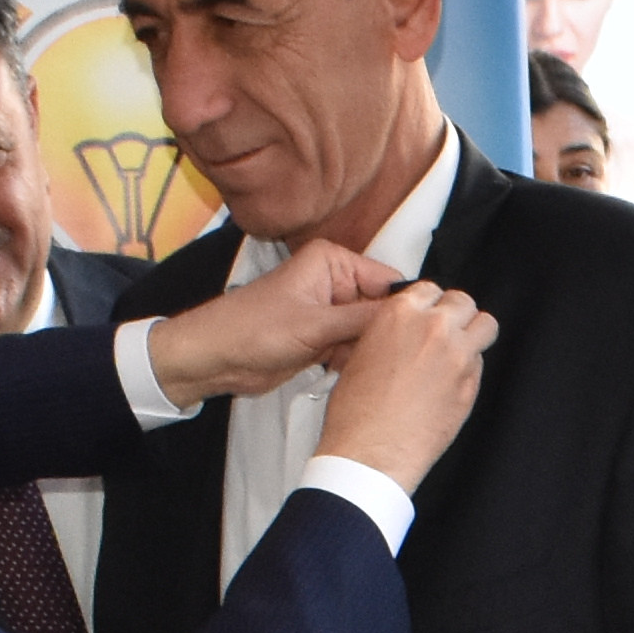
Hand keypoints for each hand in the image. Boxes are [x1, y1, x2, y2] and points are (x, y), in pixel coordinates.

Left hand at [145, 238, 403, 398]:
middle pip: (381, 309)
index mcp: (333, 261)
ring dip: (367, 352)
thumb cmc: (249, 329)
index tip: (418, 336)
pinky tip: (344, 371)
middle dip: (382, 334)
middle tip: (385, 357)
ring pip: (369, 333)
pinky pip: (353, 349)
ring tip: (359, 365)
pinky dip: (353, 362)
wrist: (215, 357)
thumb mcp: (316, 324)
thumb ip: (365, 320)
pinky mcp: (323, 338)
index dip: (404, 309)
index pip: (388, 281)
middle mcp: (334, 282)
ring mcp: (329, 312)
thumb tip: (409, 317)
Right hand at [314, 281, 498, 490]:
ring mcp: (458, 356)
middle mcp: (433, 329)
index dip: (431, 303)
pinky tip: (451, 383)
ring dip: (474, 333)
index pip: (431, 289)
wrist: (370, 453)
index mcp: (400, 314)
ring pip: (485, 325)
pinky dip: (471, 368)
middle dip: (455, 315)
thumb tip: (406, 330)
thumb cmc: (356, 413)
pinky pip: (481, 363)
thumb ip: (392, 332)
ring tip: (461, 349)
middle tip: (446, 332)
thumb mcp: (361, 354)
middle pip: (463, 302)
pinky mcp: (471, 385)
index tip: (429, 314)